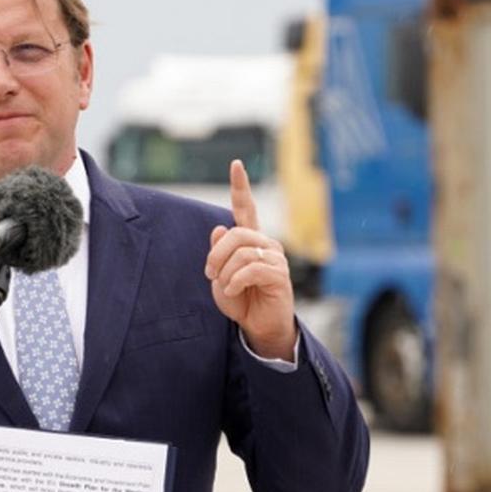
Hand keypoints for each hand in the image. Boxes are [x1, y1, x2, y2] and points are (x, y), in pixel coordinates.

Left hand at [204, 159, 295, 359]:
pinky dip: (235, 282)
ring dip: (225, 273)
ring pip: (241, 253)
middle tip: (210, 274)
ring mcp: (275, 257)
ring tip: (226, 288)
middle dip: (216, 255)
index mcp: (250, 240)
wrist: (258, 326)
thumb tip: (219, 229)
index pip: (245, 208)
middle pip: (235, 234)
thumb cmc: (240, 300)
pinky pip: (250, 269)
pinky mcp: (279, 274)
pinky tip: (235, 292)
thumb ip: (218, 253)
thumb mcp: (220, 276)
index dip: (240, 186)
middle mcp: (265, 243)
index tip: (236, 165)